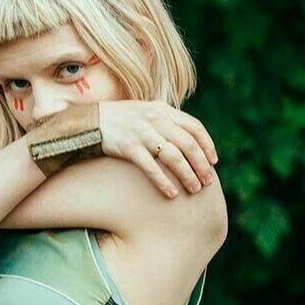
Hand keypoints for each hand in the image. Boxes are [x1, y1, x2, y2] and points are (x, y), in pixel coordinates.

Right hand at [99, 100, 217, 197]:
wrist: (91, 121)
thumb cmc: (122, 120)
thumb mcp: (147, 111)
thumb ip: (167, 120)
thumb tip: (190, 138)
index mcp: (163, 110)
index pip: (194, 127)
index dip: (207, 145)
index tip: (213, 161)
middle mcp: (155, 119)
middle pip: (188, 144)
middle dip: (201, 165)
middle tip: (208, 182)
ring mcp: (142, 132)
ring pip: (174, 157)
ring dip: (187, 175)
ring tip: (194, 189)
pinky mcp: (128, 147)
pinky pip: (151, 167)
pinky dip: (164, 182)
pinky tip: (172, 194)